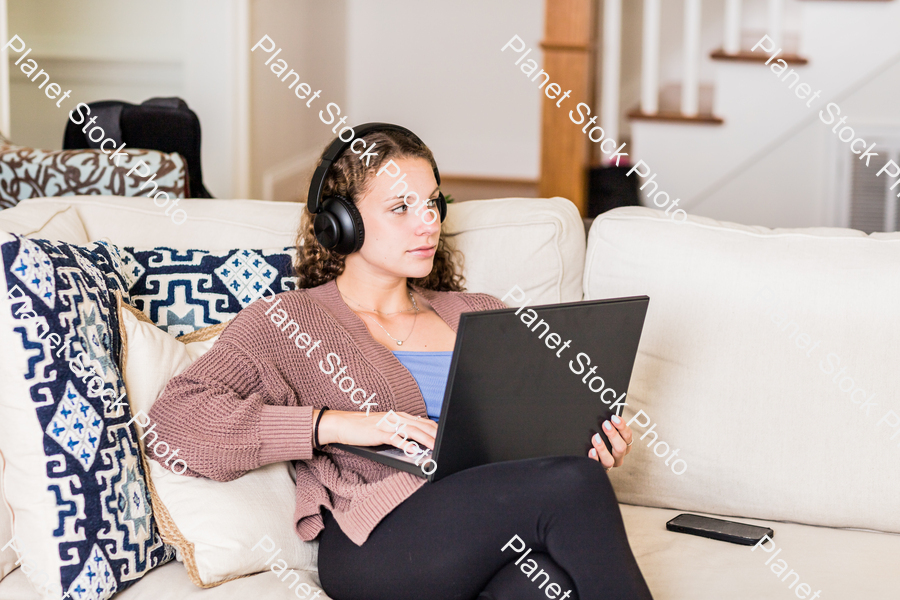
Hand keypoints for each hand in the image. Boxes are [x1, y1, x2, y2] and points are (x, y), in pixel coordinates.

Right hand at [315, 409, 437, 451]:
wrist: (343, 423)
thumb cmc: (365, 427)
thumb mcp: (386, 426)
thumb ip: (401, 430)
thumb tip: (416, 440)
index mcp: (400, 416)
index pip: (423, 422)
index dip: (436, 430)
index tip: (446, 437)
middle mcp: (396, 418)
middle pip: (421, 425)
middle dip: (435, 434)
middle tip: (447, 443)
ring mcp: (387, 424)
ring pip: (411, 430)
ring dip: (425, 439)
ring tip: (435, 446)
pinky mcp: (378, 433)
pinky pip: (394, 438)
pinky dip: (405, 444)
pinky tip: (413, 450)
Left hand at [588, 414, 632, 471]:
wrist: (586, 455)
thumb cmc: (599, 436)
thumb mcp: (605, 430)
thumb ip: (607, 424)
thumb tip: (603, 416)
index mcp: (624, 444)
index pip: (627, 435)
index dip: (622, 426)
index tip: (614, 418)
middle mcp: (618, 456)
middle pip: (621, 448)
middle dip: (613, 435)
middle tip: (605, 424)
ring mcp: (609, 464)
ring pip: (610, 460)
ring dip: (603, 448)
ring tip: (596, 437)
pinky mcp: (599, 470)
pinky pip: (597, 467)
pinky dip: (594, 459)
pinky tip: (591, 451)